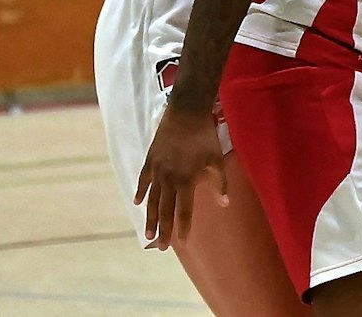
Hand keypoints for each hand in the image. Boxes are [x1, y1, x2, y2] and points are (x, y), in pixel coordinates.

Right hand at [134, 105, 227, 250]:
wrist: (186, 113)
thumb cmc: (205, 136)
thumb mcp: (217, 159)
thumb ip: (220, 183)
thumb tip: (225, 204)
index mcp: (186, 179)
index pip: (184, 209)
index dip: (183, 226)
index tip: (182, 241)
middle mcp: (169, 178)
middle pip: (165, 210)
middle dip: (164, 230)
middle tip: (161, 248)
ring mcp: (156, 170)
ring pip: (151, 200)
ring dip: (149, 218)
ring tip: (148, 234)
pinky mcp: (149, 160)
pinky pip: (142, 181)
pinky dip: (139, 193)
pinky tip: (137, 204)